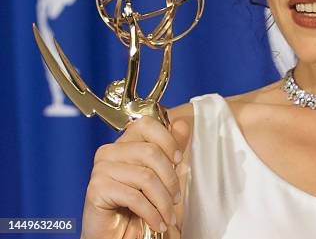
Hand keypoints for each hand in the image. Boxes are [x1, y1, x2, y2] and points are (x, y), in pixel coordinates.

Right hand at [81, 116, 186, 238]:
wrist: (115, 236)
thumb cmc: (136, 206)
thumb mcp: (160, 175)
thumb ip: (170, 149)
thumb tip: (183, 124)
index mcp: (124, 143)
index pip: (146, 124)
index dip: (167, 140)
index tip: (179, 160)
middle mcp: (109, 152)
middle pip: (150, 152)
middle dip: (170, 179)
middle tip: (176, 198)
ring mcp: (101, 169)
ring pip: (146, 177)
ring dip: (163, 201)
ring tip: (169, 215)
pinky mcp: (96, 189)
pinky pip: (134, 197)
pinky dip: (152, 214)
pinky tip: (158, 223)